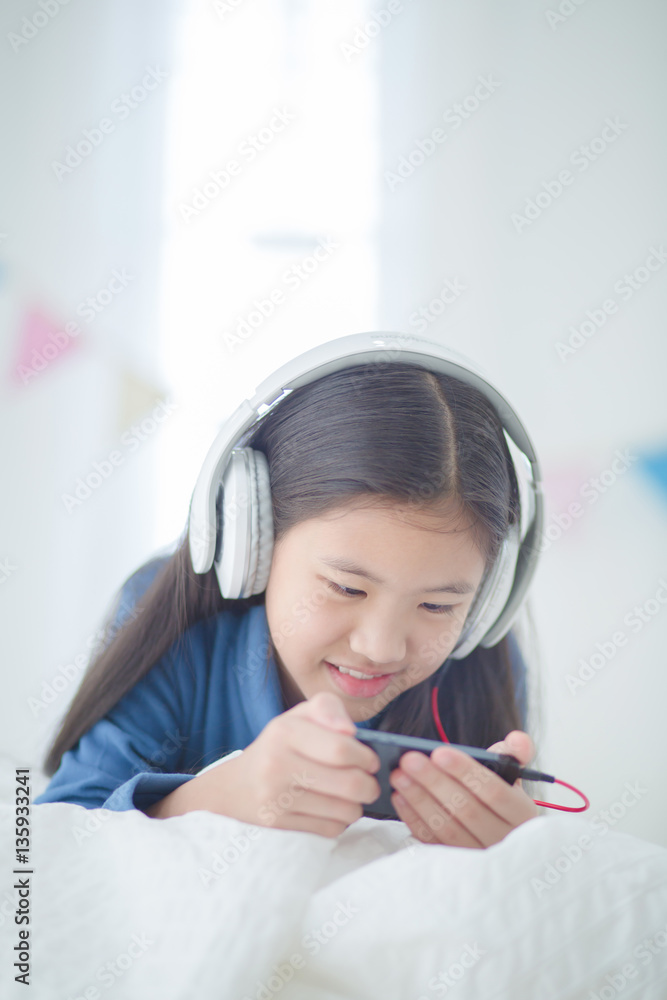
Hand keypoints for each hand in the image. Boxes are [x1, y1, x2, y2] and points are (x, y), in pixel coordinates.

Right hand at [196, 691, 380, 838]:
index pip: (342, 748)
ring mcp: (276, 797)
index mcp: (284, 731)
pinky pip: (330, 829)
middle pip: (349, 783)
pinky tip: (333, 810)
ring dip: (357, 805)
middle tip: (370, 784)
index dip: (366, 757)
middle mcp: (277, 764)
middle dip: (370, 786)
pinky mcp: (278, 824)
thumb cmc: (279, 745)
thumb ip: (328, 709)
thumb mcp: (298, 716)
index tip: (371, 761)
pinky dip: (340, 821)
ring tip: (352, 797)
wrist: (234, 787)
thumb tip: (350, 732)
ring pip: (344, 810)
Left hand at [388, 730, 539, 848]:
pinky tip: (400, 798)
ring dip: (420, 800)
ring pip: (448, 829)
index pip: (495, 792)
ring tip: (399, 776)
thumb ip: (513, 754)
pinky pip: (433, 843)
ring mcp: (480, 859)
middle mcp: (505, 841)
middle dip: (435, 782)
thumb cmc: (500, 798)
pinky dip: (414, 819)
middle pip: (467, 810)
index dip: (465, 772)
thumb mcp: (512, 776)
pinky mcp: (457, 867)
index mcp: (522, 814)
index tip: (438, 752)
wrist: (498, 835)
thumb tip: (518, 738)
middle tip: (409, 760)